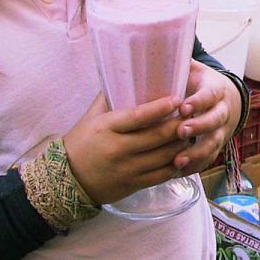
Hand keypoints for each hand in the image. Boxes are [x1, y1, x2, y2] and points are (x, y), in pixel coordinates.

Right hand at [63, 94, 187, 203]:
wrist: (67, 180)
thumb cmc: (82, 142)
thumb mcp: (92, 117)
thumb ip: (110, 97)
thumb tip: (127, 74)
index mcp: (107, 128)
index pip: (139, 116)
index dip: (161, 107)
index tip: (178, 99)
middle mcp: (117, 148)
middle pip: (157, 136)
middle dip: (179, 124)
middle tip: (192, 114)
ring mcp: (126, 169)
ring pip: (164, 156)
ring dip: (181, 144)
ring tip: (191, 132)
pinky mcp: (133, 185)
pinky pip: (161, 175)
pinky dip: (175, 165)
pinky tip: (183, 155)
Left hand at [172, 60, 241, 175]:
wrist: (228, 100)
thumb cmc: (201, 83)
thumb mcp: (195, 69)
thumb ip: (178, 61)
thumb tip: (153, 43)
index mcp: (216, 90)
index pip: (210, 95)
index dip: (199, 102)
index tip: (183, 107)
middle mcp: (223, 111)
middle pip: (215, 121)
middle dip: (199, 127)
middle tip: (180, 132)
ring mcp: (222, 130)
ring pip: (214, 143)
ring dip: (197, 153)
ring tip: (177, 161)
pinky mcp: (217, 146)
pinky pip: (209, 159)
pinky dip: (195, 166)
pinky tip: (178, 172)